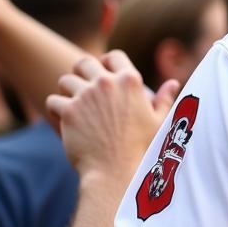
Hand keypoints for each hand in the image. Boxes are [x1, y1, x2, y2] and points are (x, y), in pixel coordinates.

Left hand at [47, 51, 179, 180]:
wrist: (118, 171)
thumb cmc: (142, 148)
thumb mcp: (159, 121)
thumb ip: (164, 99)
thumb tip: (173, 83)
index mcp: (130, 81)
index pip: (114, 56)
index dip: (107, 61)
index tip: (103, 71)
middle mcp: (107, 83)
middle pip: (84, 63)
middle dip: (81, 72)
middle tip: (81, 85)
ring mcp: (86, 96)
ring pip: (65, 81)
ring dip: (67, 91)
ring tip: (72, 103)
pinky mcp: (69, 111)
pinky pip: (53, 100)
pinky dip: (55, 109)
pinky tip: (62, 117)